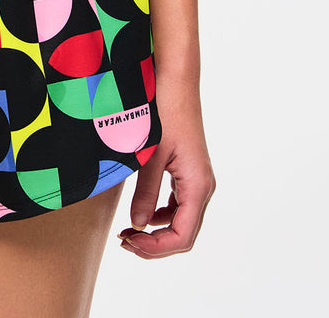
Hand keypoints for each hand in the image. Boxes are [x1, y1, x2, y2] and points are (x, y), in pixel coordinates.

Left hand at [116, 73, 215, 258]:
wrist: (176, 80)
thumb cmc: (165, 112)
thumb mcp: (150, 155)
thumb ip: (145, 193)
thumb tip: (137, 225)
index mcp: (198, 185)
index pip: (182, 236)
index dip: (155, 248)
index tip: (129, 242)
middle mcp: (203, 186)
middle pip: (184, 233)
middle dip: (155, 244)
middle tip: (124, 241)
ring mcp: (198, 178)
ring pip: (183, 221)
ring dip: (158, 231)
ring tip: (129, 230)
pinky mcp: (190, 170)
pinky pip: (180, 204)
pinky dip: (161, 214)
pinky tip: (142, 212)